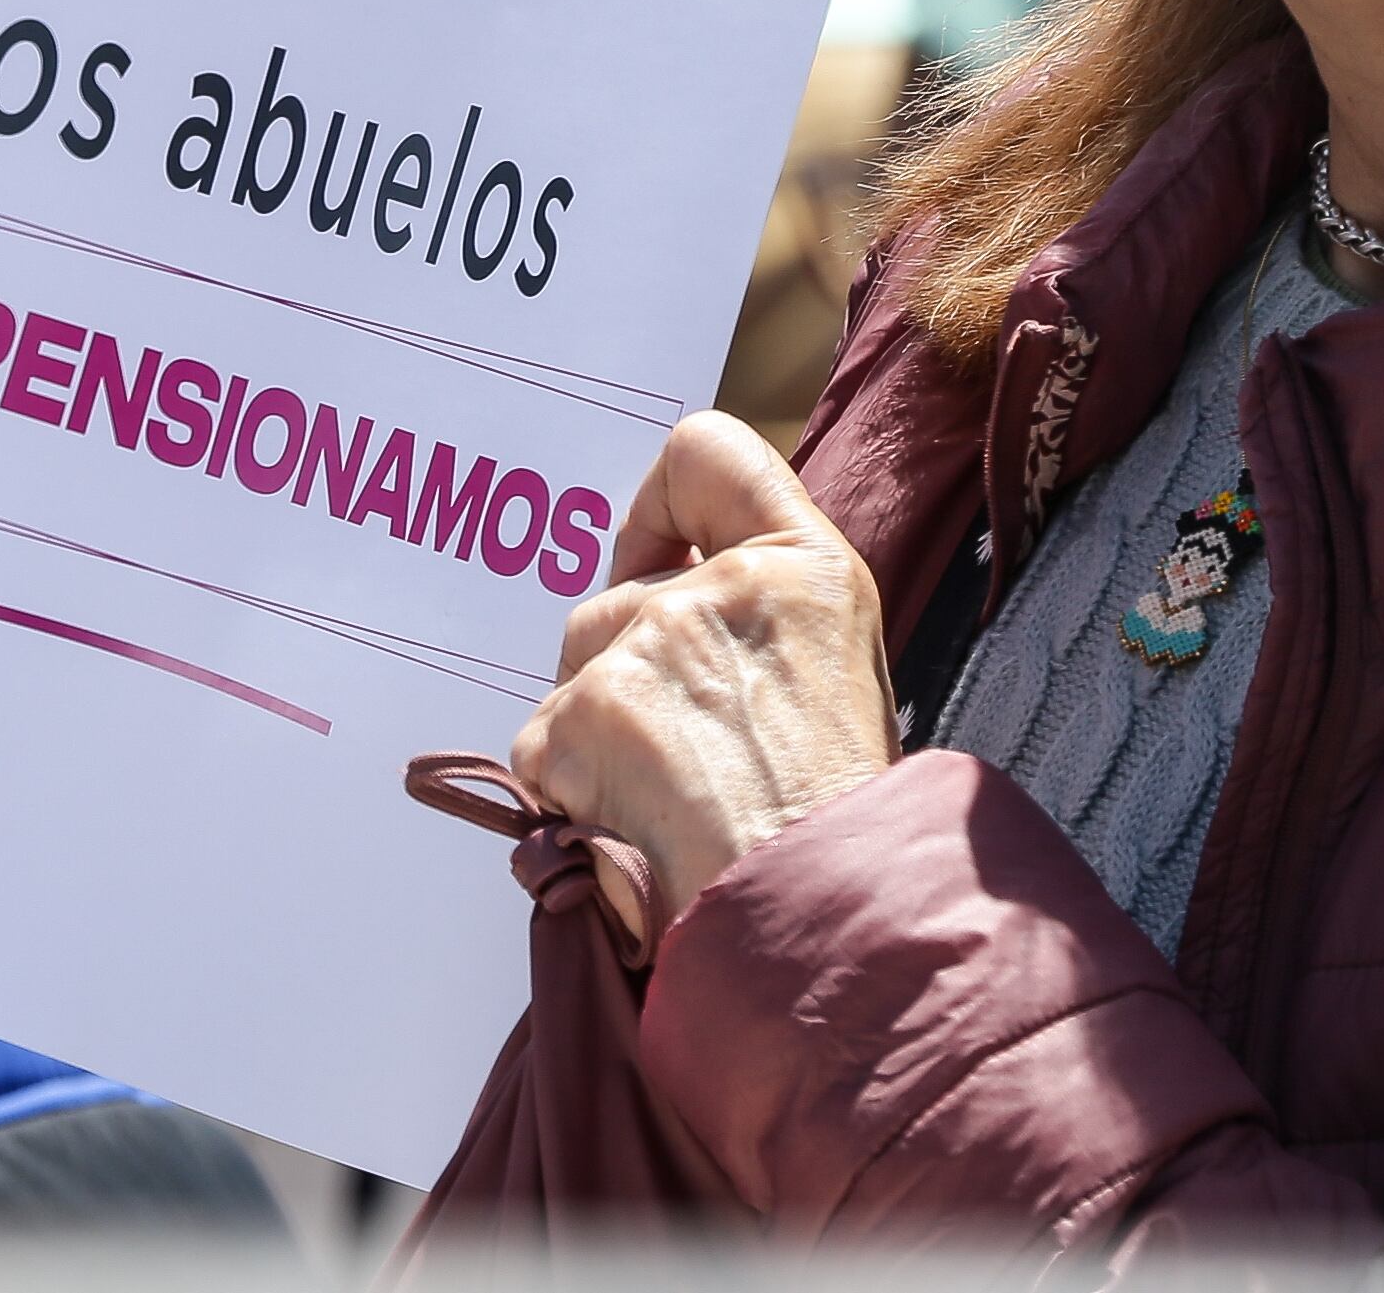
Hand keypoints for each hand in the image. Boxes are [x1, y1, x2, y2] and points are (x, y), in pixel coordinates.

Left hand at [508, 411, 899, 937]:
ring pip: (575, 679)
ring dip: (599, 743)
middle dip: (625, 676)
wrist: (821, 931)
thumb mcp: (842, 683)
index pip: (706, 452)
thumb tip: (679, 605)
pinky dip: (569, 797)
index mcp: (805, 569)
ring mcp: (643, 650)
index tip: (657, 556)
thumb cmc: (836, 830)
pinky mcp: (580, 719)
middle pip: (615, 601)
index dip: (662, 503)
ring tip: (674, 813)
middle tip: (691, 763)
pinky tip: (633, 837)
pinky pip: (541, 748)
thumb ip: (762, 621)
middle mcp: (720, 589)